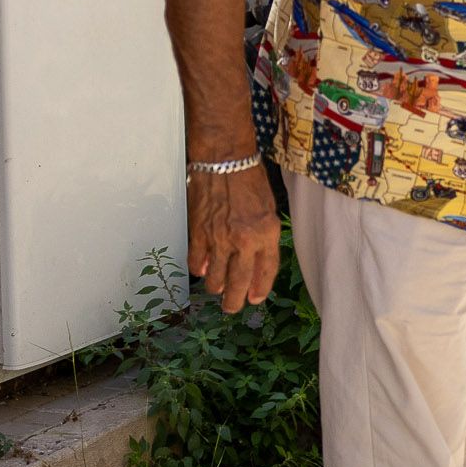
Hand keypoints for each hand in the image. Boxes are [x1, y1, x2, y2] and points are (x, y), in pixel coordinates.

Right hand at [187, 164, 282, 310]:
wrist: (224, 159)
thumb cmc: (250, 179)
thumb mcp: (269, 209)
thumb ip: (263, 236)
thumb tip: (254, 259)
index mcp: (267, 233)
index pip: (265, 271)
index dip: (260, 288)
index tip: (255, 298)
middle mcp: (244, 240)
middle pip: (239, 283)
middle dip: (235, 301)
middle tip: (232, 307)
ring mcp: (219, 239)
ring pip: (215, 278)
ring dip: (216, 287)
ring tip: (217, 289)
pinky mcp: (199, 233)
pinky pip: (196, 262)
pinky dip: (199, 269)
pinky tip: (202, 269)